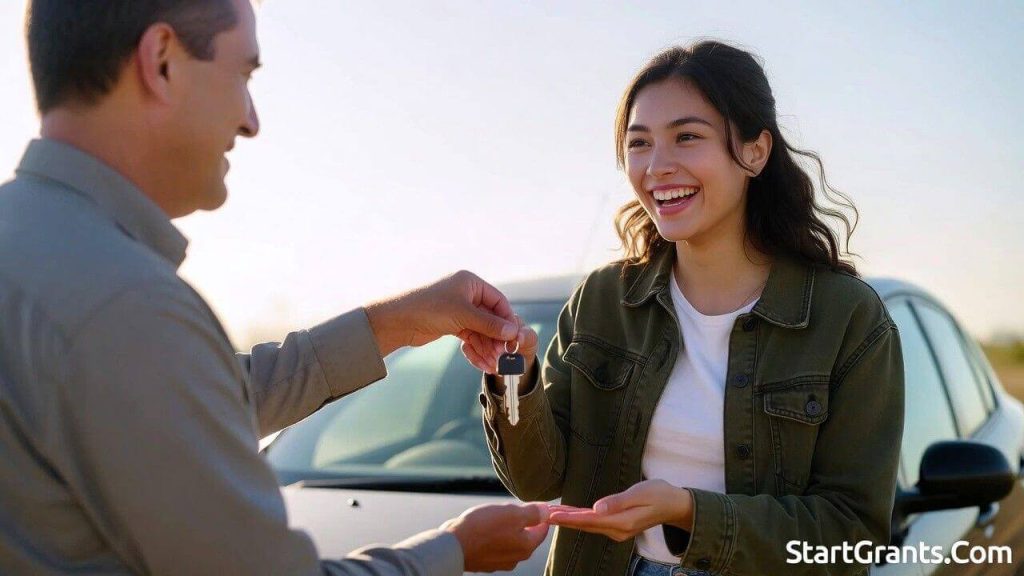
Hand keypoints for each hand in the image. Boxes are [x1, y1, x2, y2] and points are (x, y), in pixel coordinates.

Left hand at [364, 270, 518, 356]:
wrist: (396, 321)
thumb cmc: (428, 308)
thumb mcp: (463, 315)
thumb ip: (490, 324)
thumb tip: (513, 332)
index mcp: (470, 283)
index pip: (498, 301)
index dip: (508, 320)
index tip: (515, 338)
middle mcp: (466, 294)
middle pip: (491, 317)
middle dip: (498, 338)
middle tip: (505, 356)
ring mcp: (459, 310)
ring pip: (481, 330)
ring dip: (488, 347)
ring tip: (495, 364)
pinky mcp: (452, 324)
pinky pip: (471, 336)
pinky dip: (477, 348)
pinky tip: (484, 362)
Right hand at [442, 502, 550, 571]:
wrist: (454, 544)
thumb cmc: (483, 527)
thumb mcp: (512, 513)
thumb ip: (533, 513)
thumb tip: (547, 512)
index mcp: (526, 546)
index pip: (543, 529)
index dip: (541, 515)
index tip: (536, 505)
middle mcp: (515, 558)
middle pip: (526, 535)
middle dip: (521, 521)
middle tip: (510, 508)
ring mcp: (499, 562)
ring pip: (509, 540)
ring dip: (505, 528)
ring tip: (493, 516)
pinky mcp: (485, 562)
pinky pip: (494, 546)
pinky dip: (492, 536)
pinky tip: (482, 528)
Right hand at [460, 317, 538, 380]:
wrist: (517, 360)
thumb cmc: (525, 344)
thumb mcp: (530, 340)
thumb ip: (527, 336)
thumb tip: (519, 337)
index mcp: (504, 314)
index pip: (496, 314)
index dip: (497, 329)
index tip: (502, 346)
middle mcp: (488, 318)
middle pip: (480, 325)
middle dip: (488, 344)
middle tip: (497, 357)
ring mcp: (478, 329)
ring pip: (472, 337)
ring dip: (482, 353)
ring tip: (494, 366)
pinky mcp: (471, 341)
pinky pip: (467, 347)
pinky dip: (476, 359)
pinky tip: (487, 367)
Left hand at [546, 480, 692, 541]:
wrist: (674, 504)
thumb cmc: (659, 494)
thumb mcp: (639, 493)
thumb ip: (617, 502)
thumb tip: (596, 509)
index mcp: (622, 522)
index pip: (590, 520)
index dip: (570, 518)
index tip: (552, 515)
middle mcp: (618, 530)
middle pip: (586, 525)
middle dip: (564, 520)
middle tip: (542, 515)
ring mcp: (618, 530)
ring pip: (589, 525)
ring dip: (570, 520)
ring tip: (551, 514)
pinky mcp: (618, 526)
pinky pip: (595, 523)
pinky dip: (581, 519)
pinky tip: (571, 514)